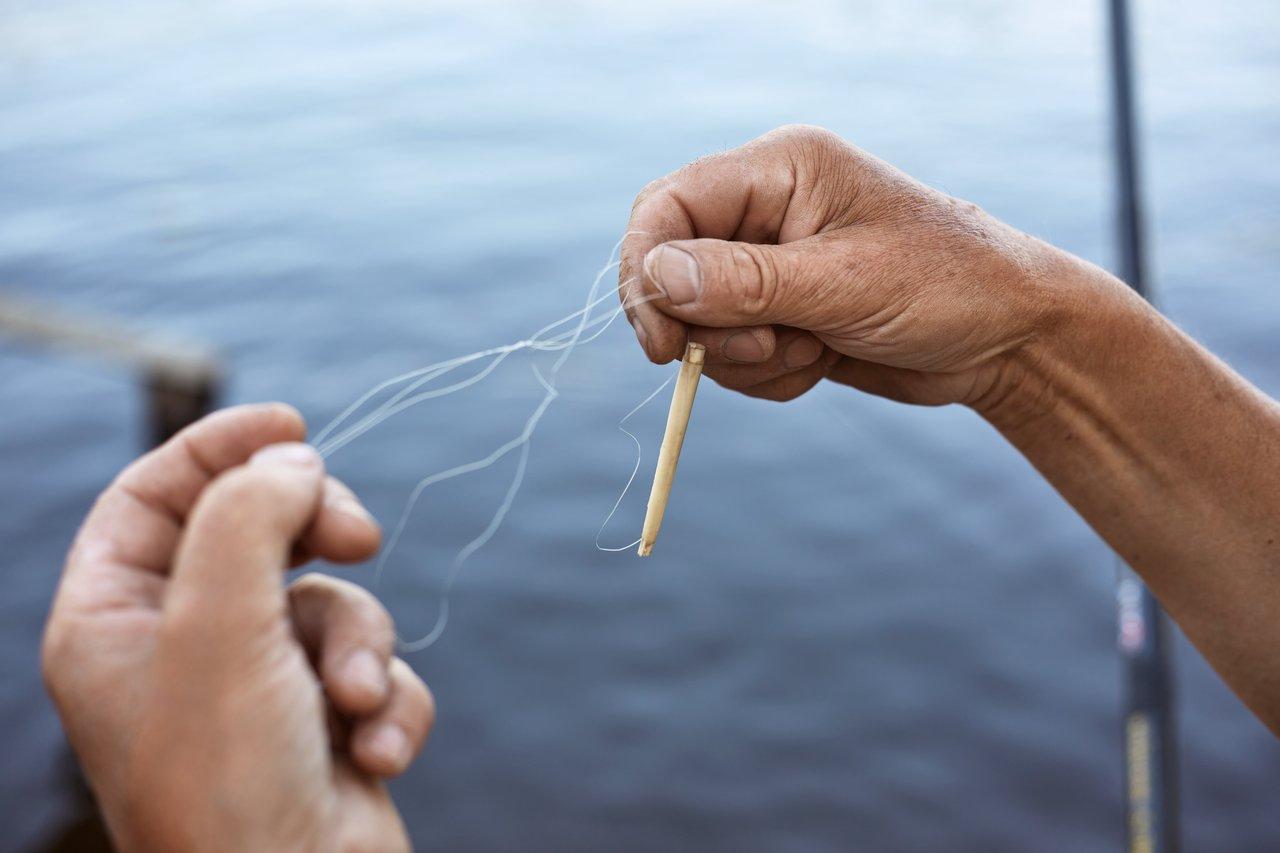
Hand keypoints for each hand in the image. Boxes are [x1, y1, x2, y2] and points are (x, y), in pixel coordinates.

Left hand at [43, 404, 433, 851]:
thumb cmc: (230, 782)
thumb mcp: (219, 627)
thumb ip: (246, 517)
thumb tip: (293, 460)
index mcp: (114, 620)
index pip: (154, 494)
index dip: (219, 447)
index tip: (293, 422)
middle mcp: (182, 646)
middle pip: (257, 529)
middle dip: (319, 531)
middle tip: (359, 536)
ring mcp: (257, 684)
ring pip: (333, 599)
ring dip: (361, 645)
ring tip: (353, 703)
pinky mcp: (325, 717)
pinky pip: (374, 664)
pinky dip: (387, 699)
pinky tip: (374, 752)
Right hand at [619, 124, 1109, 408]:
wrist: (1007, 341)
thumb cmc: (947, 286)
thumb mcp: (844, 283)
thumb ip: (745, 281)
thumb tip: (657, 278)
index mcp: (779, 171)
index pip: (668, 205)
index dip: (647, 269)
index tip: (662, 341)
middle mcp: (765, 212)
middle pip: (673, 271)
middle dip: (711, 327)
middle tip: (767, 348)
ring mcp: (771, 266)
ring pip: (701, 325)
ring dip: (749, 358)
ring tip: (816, 349)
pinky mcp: (780, 315)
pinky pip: (733, 358)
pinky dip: (769, 375)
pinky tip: (823, 363)